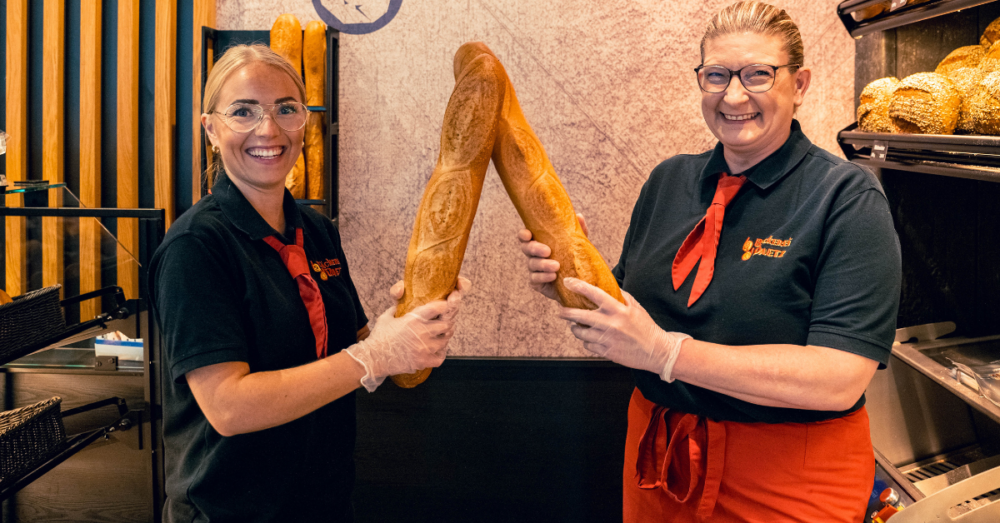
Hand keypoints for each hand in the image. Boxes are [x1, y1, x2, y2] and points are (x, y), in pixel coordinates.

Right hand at [347, 277, 469, 391]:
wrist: (373, 359)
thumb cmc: (379, 337)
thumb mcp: (387, 316)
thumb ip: (397, 305)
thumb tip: (402, 294)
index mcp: (413, 319)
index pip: (438, 308)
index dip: (443, 306)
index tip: (443, 307)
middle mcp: (422, 333)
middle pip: (446, 324)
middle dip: (445, 322)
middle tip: (441, 323)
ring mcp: (424, 349)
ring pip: (445, 340)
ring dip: (442, 338)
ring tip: (438, 336)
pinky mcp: (423, 362)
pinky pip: (441, 357)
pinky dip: (440, 353)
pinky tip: (435, 350)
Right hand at [517, 214, 587, 300]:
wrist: (578, 282)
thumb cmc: (575, 259)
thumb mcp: (578, 244)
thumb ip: (578, 231)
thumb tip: (579, 216)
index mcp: (540, 242)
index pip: (525, 236)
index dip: (523, 235)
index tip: (528, 234)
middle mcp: (534, 255)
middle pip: (526, 248)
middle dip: (535, 248)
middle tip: (547, 251)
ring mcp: (534, 269)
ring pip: (532, 264)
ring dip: (543, 264)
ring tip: (556, 266)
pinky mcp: (537, 282)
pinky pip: (535, 279)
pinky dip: (544, 277)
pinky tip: (553, 276)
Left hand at [557, 277, 690, 381]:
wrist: (656, 351)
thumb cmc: (646, 327)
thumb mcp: (636, 307)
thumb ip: (621, 296)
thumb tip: (607, 286)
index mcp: (618, 309)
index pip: (594, 294)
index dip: (578, 286)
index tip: (568, 282)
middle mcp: (610, 323)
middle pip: (579, 316)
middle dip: (566, 313)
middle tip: (561, 311)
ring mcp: (606, 339)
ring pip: (580, 332)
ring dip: (576, 328)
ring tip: (576, 326)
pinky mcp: (606, 351)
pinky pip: (588, 345)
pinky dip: (587, 341)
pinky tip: (592, 338)